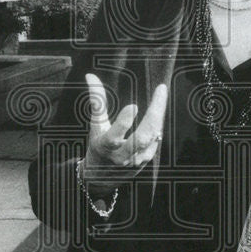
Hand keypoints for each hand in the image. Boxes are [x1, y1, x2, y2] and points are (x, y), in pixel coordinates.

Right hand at [81, 73, 167, 191]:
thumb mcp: (95, 125)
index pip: (114, 137)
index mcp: (104, 147)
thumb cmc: (98, 145)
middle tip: (160, 91)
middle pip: (141, 138)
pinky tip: (158, 110)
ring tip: (160, 95)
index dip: (123, 123)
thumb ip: (96, 101)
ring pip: (151, 137)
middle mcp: (121, 156)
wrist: (102, 176)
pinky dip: (157, 124)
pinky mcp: (145, 160)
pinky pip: (155, 139)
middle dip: (153, 114)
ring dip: (158, 116)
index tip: (133, 106)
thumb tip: (90, 75)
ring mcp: (135, 160)